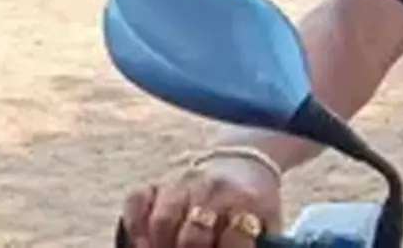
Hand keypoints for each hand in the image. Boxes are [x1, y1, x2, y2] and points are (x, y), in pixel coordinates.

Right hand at [121, 155, 281, 247]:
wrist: (243, 163)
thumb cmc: (252, 205)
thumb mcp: (267, 221)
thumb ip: (258, 242)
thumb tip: (259, 247)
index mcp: (246, 201)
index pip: (233, 239)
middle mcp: (213, 189)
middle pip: (192, 237)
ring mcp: (183, 182)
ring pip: (162, 221)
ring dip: (160, 246)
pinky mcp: (160, 181)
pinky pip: (137, 201)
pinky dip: (135, 226)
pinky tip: (143, 243)